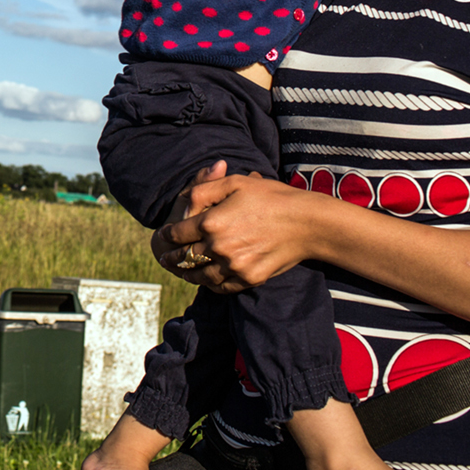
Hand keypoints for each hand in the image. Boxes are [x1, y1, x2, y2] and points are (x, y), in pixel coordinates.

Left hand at [158, 170, 315, 292]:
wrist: (307, 222)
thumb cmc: (271, 196)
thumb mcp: (234, 182)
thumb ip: (204, 189)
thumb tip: (184, 201)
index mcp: (211, 222)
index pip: (176, 233)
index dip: (166, 235)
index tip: (163, 235)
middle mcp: (218, 247)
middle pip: (185, 256)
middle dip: (171, 257)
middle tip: (165, 258)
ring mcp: (234, 266)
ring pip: (200, 275)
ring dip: (187, 274)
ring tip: (181, 271)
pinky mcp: (249, 279)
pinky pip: (221, 286)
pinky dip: (210, 284)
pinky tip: (206, 279)